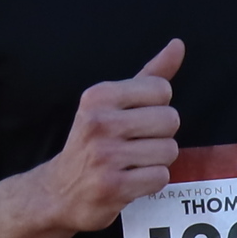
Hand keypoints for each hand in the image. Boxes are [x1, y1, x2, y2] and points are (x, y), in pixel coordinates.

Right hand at [34, 38, 183, 232]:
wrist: (58, 192)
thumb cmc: (92, 143)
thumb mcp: (112, 104)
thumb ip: (148, 75)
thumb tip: (178, 45)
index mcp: (99, 96)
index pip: (162, 90)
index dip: (156, 108)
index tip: (135, 120)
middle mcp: (99, 122)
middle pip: (170, 120)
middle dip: (160, 136)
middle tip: (135, 145)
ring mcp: (105, 156)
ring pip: (169, 151)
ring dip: (157, 161)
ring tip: (132, 163)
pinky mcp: (113, 187)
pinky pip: (160, 177)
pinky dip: (150, 182)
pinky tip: (130, 180)